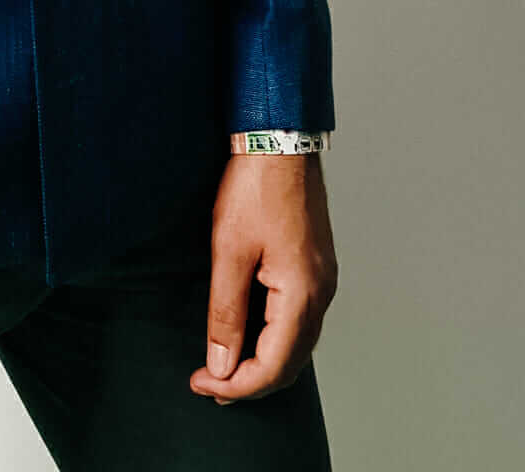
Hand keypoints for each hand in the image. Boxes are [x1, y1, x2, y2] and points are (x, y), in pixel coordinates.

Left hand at [190, 153, 336, 403]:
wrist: (281, 138)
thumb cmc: (257, 187)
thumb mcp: (229, 251)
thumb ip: (225, 313)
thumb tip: (221, 363)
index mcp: (302, 295)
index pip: (272, 367)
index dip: (235, 386)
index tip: (202, 384)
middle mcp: (321, 293)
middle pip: (290, 363)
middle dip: (251, 382)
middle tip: (211, 385)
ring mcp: (323, 279)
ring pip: (299, 344)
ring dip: (264, 362)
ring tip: (226, 366)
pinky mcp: (317, 265)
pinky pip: (301, 320)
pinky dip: (276, 339)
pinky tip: (252, 334)